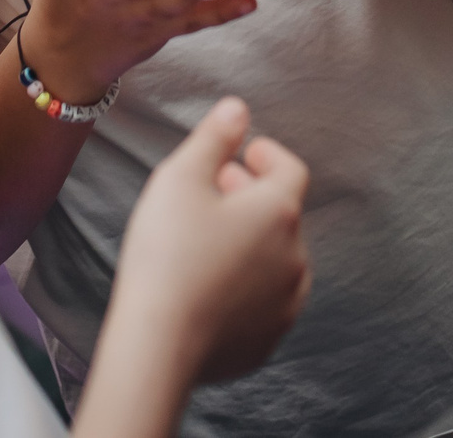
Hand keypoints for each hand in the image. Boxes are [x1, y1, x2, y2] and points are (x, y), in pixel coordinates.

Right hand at [113, 98, 311, 383]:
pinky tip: (210, 284)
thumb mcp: (181, 177)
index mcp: (279, 212)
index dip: (268, 156)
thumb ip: (214, 137)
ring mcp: (284, 305)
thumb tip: (238, 108)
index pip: (290, 169)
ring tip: (212, 239)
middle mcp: (294, 258)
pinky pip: (263, 303)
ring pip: (277, 260)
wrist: (158, 343)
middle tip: (216, 191)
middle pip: (282, 215)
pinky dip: (246, 286)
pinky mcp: (266, 341)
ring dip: (253, 243)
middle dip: (253, 197)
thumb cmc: (167, 254)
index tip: (244, 153)